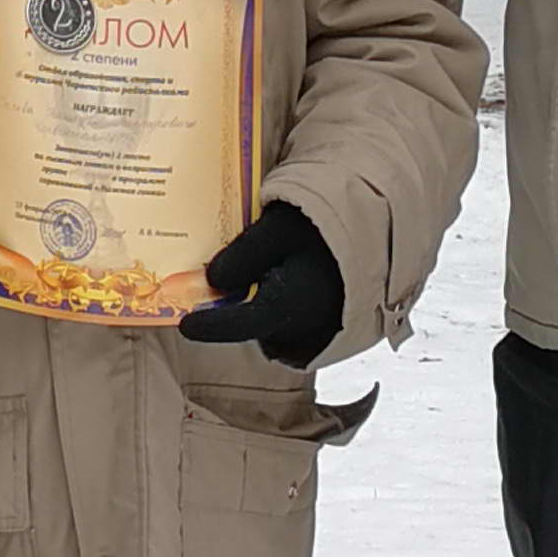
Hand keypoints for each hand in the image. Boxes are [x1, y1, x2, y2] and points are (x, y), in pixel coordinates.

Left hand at [177, 200, 346, 366]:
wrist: (372, 231)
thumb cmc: (321, 228)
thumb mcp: (277, 230)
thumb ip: (243, 256)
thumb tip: (212, 279)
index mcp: (284, 305)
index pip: (236, 326)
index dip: (208, 326)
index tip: (185, 324)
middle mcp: (298, 326)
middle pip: (249, 325)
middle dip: (227, 311)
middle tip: (206, 290)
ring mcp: (312, 328)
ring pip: (268, 323)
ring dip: (251, 306)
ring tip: (244, 276)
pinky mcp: (320, 324)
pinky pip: (286, 320)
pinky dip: (272, 303)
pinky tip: (273, 277)